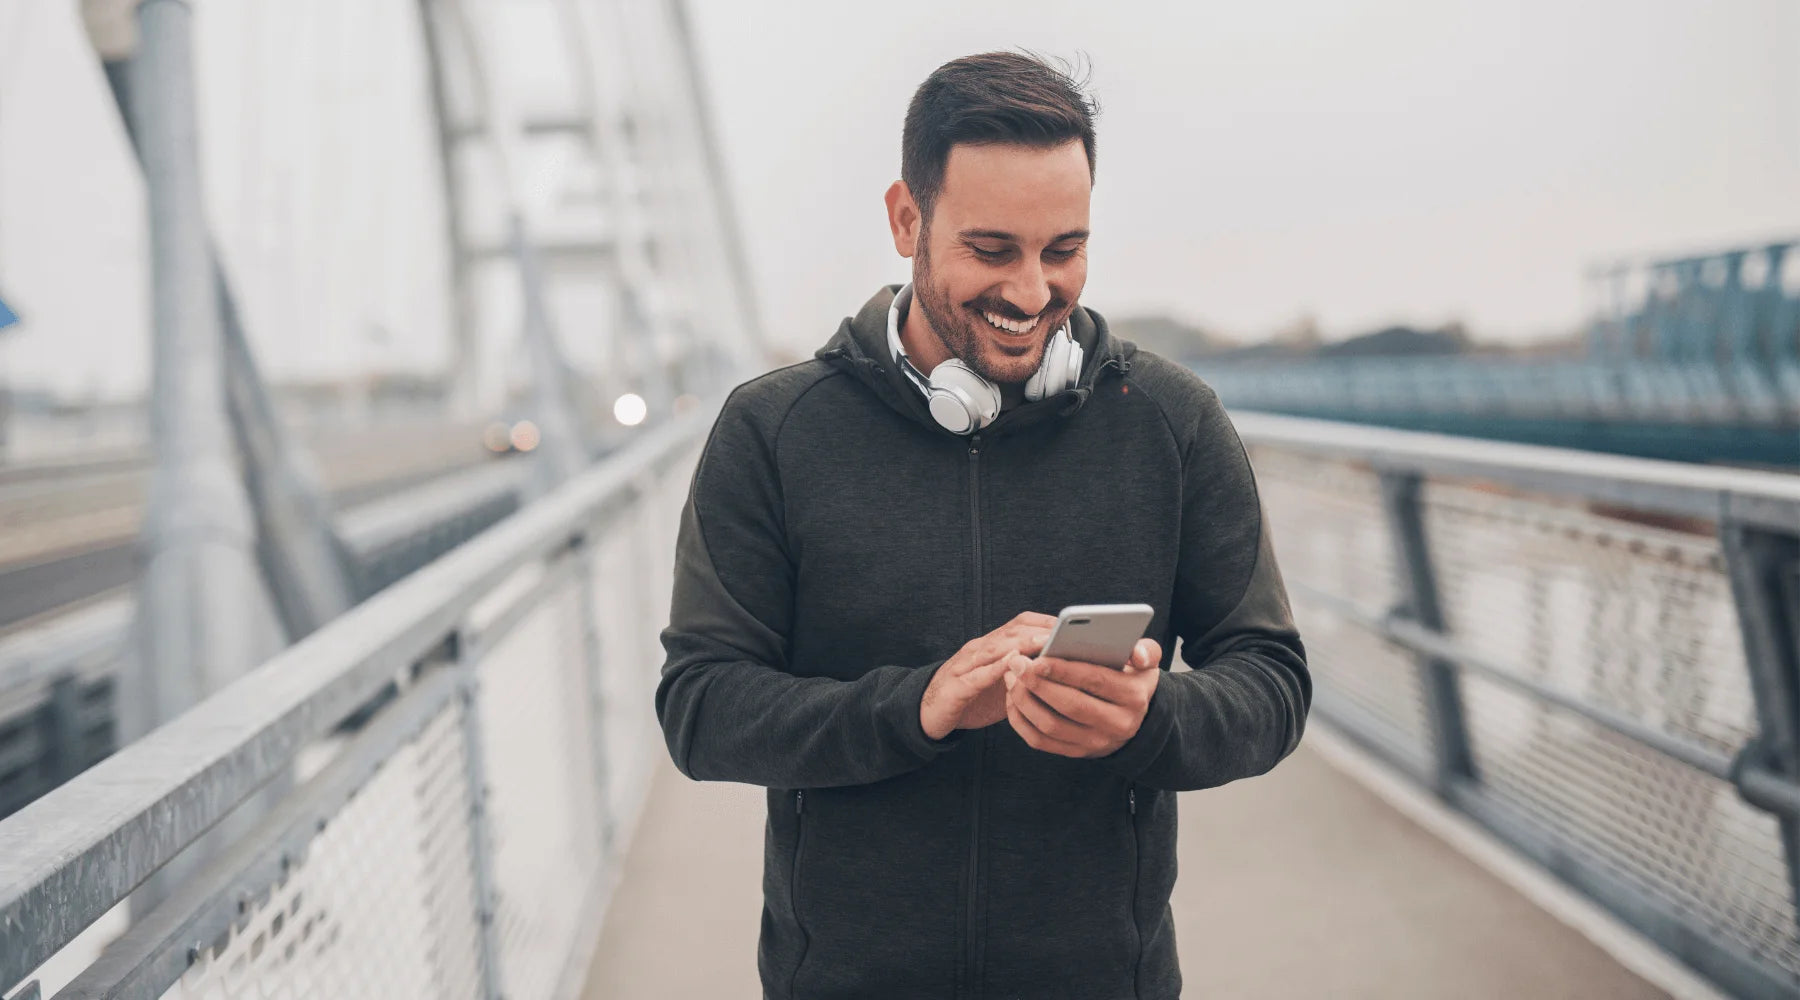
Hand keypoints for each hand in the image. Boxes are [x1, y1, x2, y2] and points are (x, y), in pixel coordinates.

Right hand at [920, 612, 1056, 739]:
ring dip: (1020, 645)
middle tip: (1065, 633)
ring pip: (994, 649)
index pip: (1020, 624)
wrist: (926, 713)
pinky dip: (993, 670)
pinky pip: (975, 677)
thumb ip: (1025, 673)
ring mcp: (964, 667)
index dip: (1045, 622)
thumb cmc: (971, 697)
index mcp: (991, 646)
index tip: (1070, 625)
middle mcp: (978, 650)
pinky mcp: (954, 688)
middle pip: (1011, 632)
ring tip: (1044, 643)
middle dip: (1039, 631)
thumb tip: (1062, 668)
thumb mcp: (1002, 683)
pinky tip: (1010, 667)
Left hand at [1002, 638, 1162, 757]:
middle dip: (1038, 684)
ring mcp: (1095, 743)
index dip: (1064, 670)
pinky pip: (1040, 741)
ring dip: (1025, 701)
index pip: (1095, 681)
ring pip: (1051, 726)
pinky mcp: (1076, 752)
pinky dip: (1021, 720)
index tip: (1037, 658)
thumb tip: (1137, 653)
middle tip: (1016, 663)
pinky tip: (1013, 697)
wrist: (1134, 719)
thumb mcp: (1146, 663)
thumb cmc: (1131, 680)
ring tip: (1011, 677)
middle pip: (1070, 706)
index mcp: (1133, 697)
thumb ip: (1146, 650)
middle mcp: (1117, 724)